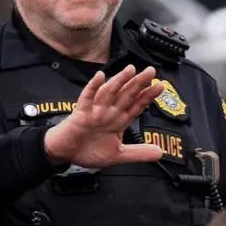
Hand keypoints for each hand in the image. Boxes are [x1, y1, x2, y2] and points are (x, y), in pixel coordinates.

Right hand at [43, 65, 164, 168]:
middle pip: (126, 95)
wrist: (65, 154)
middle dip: (139, 83)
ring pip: (109, 93)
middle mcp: (109, 113)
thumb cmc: (89, 150)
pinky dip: (93, 87)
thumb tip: (160, 153)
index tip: (160, 86)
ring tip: (131, 70)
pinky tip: (100, 77)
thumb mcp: (118, 155)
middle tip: (151, 71)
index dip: (148, 96)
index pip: (136, 105)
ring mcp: (95, 111)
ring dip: (119, 81)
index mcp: (119, 121)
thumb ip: (138, 153)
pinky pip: (87, 98)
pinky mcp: (80, 114)